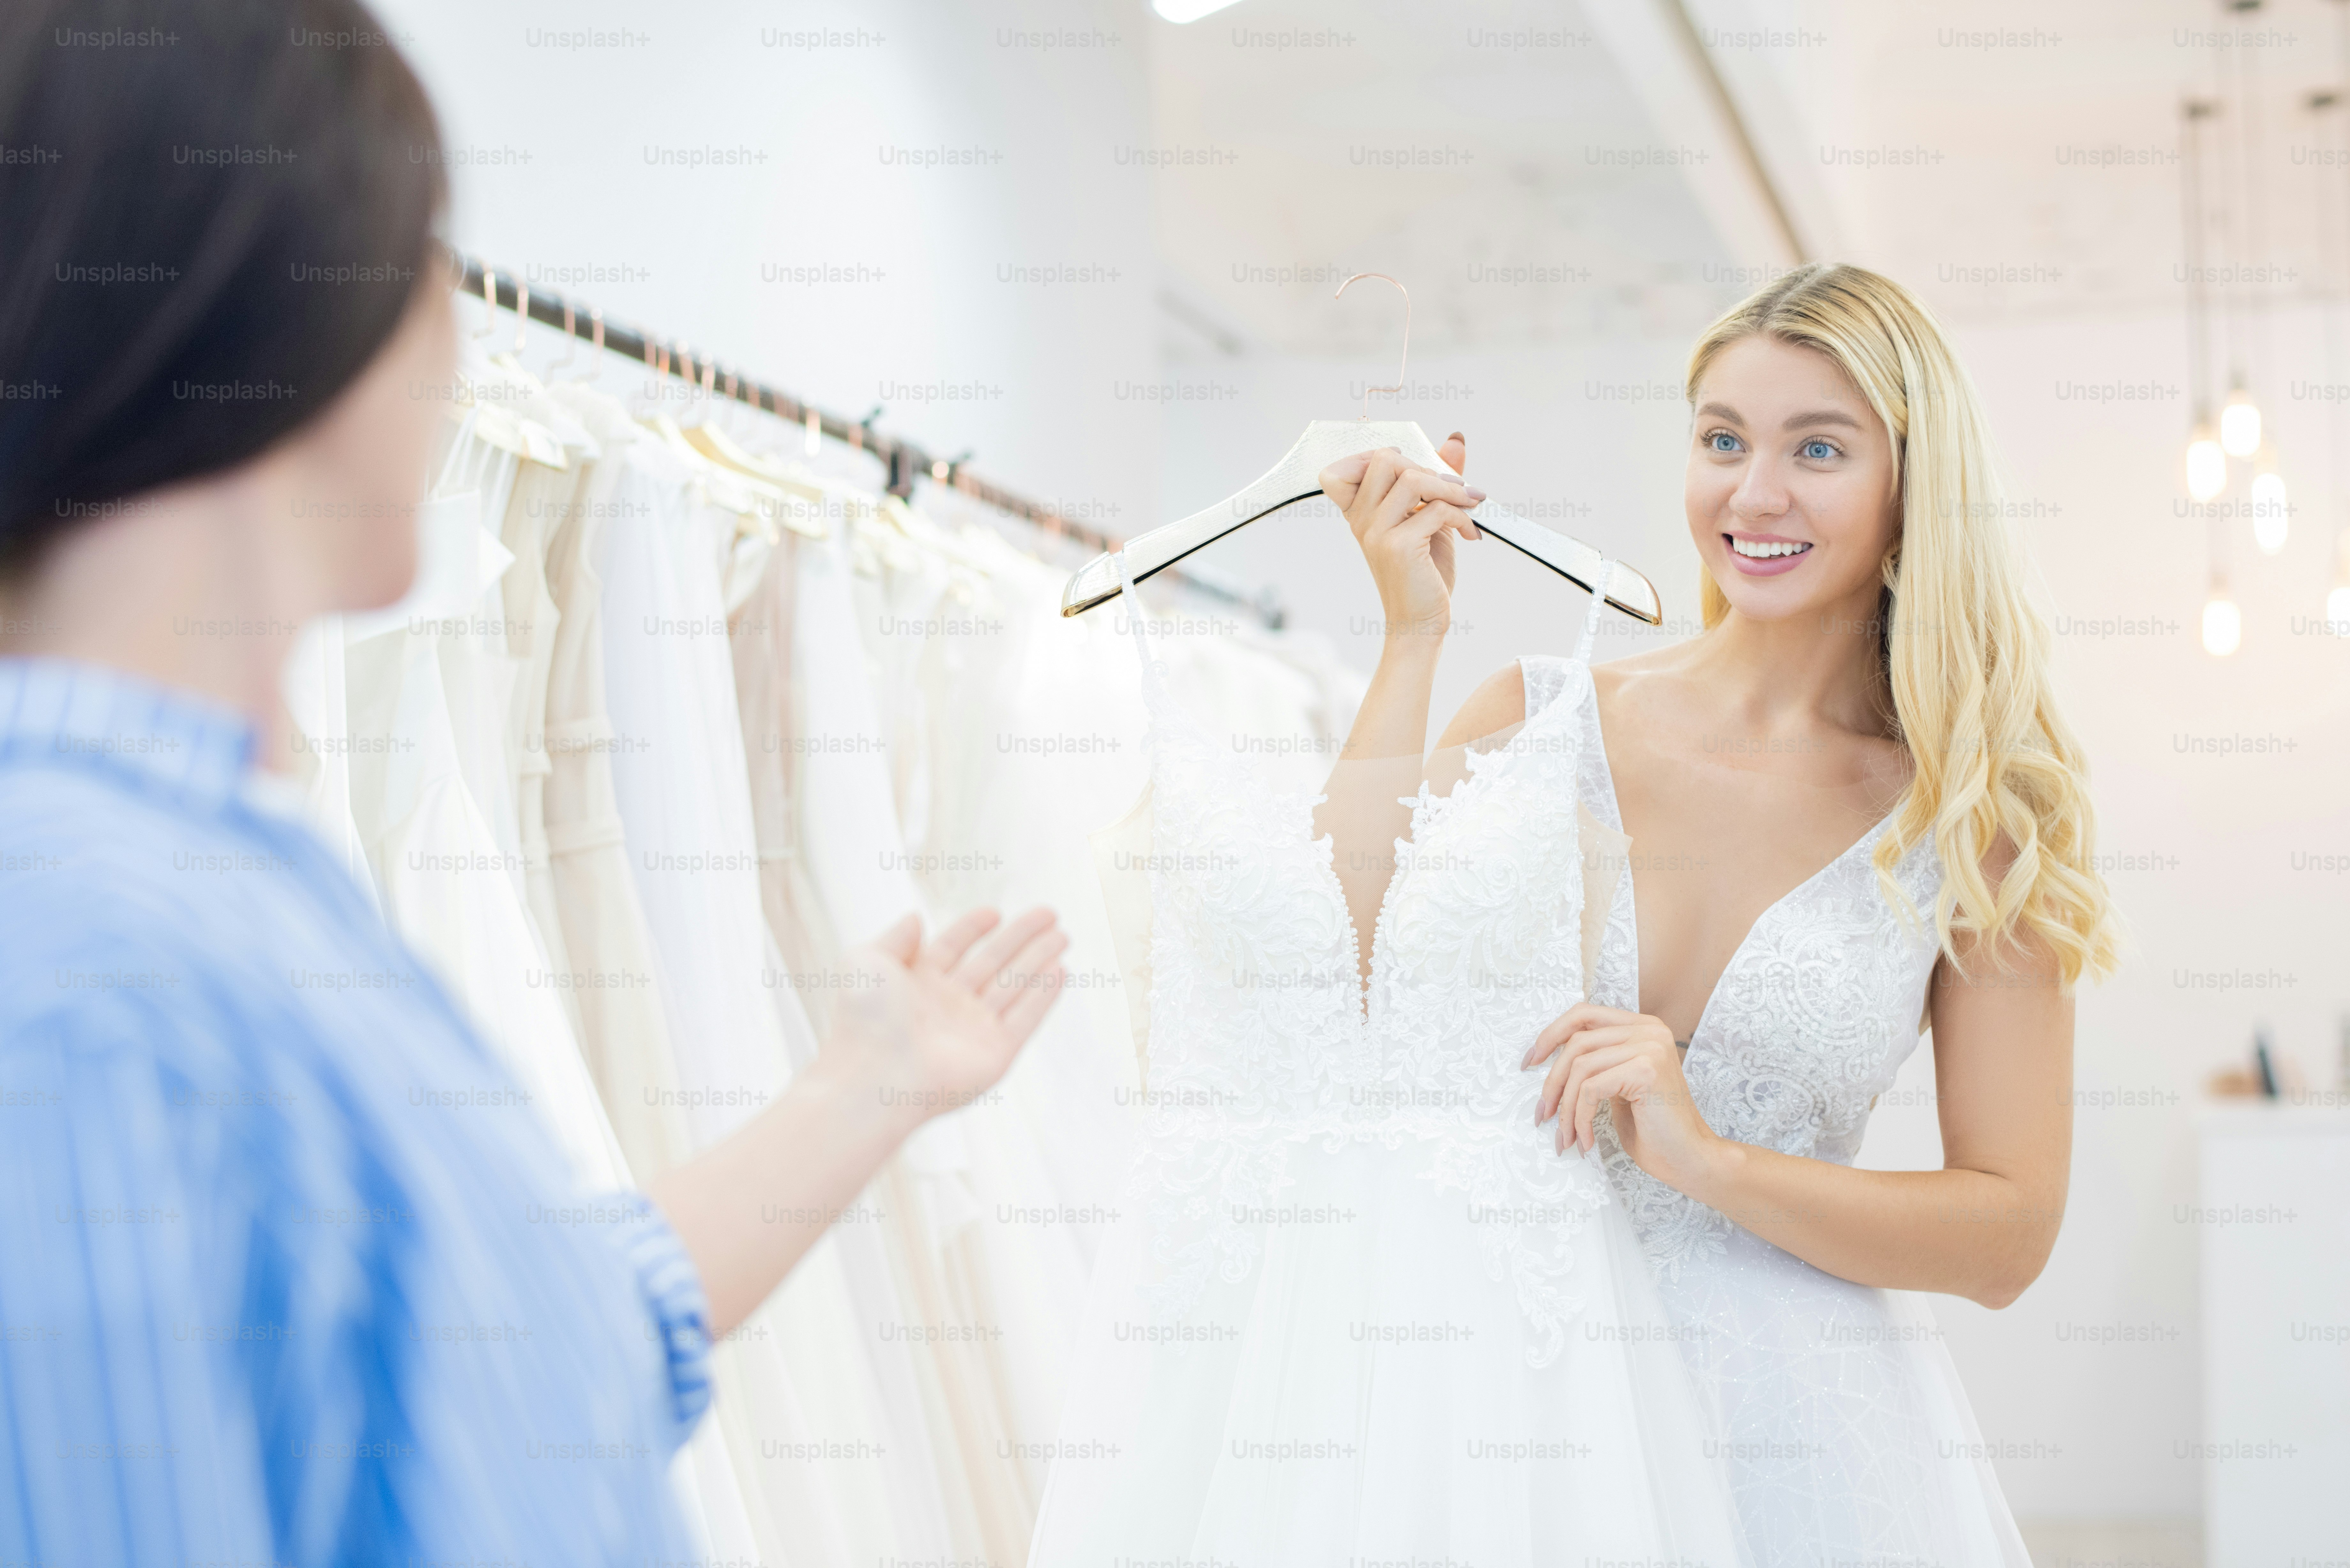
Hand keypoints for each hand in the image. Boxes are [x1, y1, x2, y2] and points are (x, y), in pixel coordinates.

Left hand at [824, 906, 1067, 1128]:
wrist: (876, 1076)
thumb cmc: (864, 1020)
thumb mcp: (867, 961)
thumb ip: (895, 937)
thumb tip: (916, 916)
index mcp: (916, 983)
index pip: (952, 947)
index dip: (973, 928)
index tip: (994, 911)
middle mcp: (946, 1006)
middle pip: (992, 962)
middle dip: (1021, 937)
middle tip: (1050, 914)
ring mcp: (973, 1030)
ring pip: (1014, 986)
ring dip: (1040, 959)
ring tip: (1063, 935)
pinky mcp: (995, 1053)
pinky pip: (1026, 1018)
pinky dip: (1044, 995)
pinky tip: (1061, 970)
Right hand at [1318, 432, 1482, 643]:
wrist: (1420, 624)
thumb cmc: (1423, 574)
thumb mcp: (1431, 519)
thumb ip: (1437, 481)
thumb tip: (1455, 440)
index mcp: (1360, 513)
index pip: (1347, 466)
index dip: (1379, 456)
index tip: (1415, 471)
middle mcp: (1361, 520)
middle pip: (1385, 459)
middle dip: (1428, 468)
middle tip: (1454, 492)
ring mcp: (1376, 532)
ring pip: (1412, 478)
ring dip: (1450, 489)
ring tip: (1468, 508)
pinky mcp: (1398, 546)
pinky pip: (1437, 509)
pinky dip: (1462, 517)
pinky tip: (1470, 535)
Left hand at [1526, 1002, 1723, 1191]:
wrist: (1690, 1159)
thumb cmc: (1653, 1129)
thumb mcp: (1617, 1087)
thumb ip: (1595, 1065)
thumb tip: (1545, 1061)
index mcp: (1641, 1027)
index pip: (1583, 1015)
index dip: (1550, 1035)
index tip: (1529, 1063)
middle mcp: (1648, 1030)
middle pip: (1576, 1042)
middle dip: (1552, 1082)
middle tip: (1541, 1115)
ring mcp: (1649, 1047)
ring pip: (1580, 1067)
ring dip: (1565, 1108)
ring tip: (1566, 1137)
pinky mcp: (1646, 1070)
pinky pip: (1591, 1089)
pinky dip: (1580, 1118)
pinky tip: (1585, 1141)